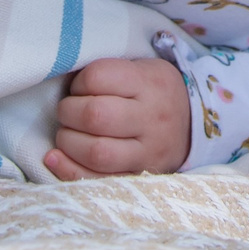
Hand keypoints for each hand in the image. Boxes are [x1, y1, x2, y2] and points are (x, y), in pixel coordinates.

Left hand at [44, 57, 191, 178]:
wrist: (193, 126)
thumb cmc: (154, 93)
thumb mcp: (143, 69)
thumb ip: (109, 73)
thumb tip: (63, 86)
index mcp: (150, 83)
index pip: (98, 77)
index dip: (78, 83)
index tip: (79, 88)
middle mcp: (152, 118)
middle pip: (95, 116)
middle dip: (68, 112)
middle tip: (67, 112)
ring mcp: (147, 152)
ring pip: (97, 152)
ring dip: (68, 142)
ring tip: (68, 134)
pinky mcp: (139, 176)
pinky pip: (98, 180)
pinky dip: (69, 170)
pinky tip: (55, 159)